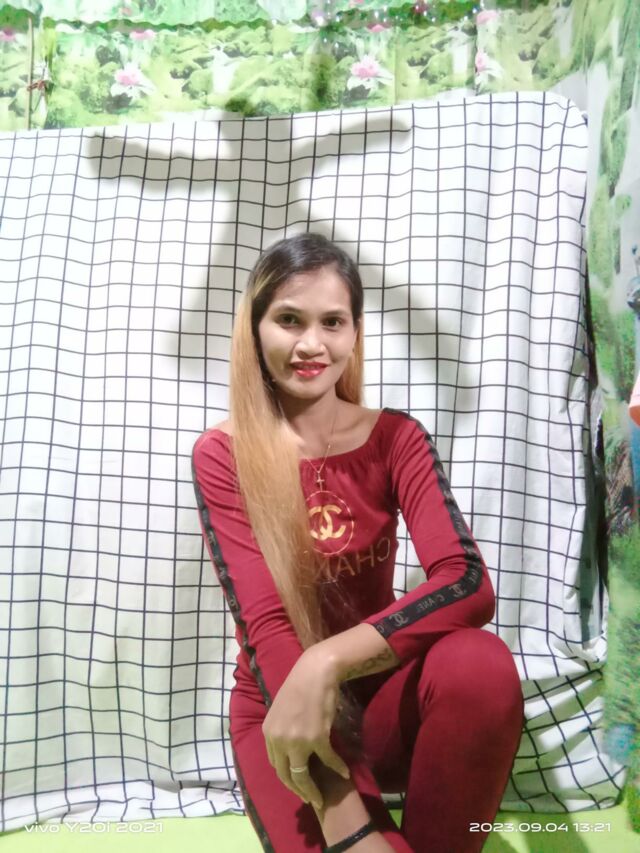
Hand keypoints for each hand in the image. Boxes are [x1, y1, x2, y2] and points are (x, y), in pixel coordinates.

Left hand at [262, 646, 349, 807]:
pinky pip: (327, 760)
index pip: (275, 764)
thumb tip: (288, 748)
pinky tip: (344, 772)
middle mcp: (279, 740)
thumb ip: (281, 730)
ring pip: (302, 776)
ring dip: (312, 791)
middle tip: (309, 799)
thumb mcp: (280, 710)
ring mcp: (297, 740)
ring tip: (321, 798)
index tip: (297, 783)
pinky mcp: (317, 738)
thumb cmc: (300, 686)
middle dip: (298, 790)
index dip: (287, 777)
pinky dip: (337, 768)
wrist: (315, 672)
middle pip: (286, 775)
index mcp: (268, 732)